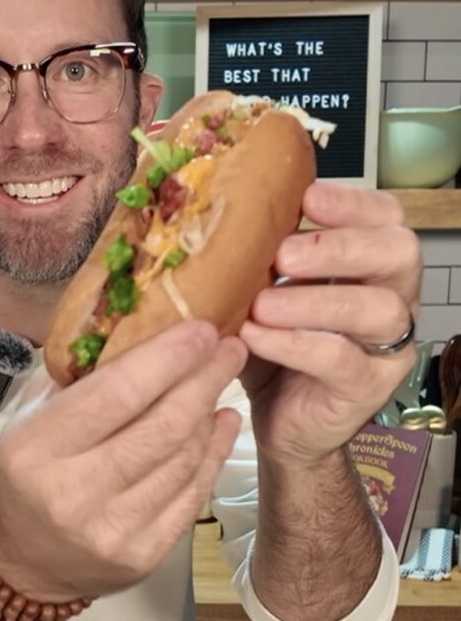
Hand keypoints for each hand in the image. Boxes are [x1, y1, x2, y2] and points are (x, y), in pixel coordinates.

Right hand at [0, 321, 246, 601]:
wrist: (24, 560)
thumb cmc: (32, 470)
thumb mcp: (34, 416)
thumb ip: (81, 377)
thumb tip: (145, 328)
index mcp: (36, 448)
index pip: (116, 394)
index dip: (167, 358)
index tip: (201, 329)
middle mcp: (73, 493)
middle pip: (163, 426)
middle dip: (204, 378)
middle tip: (229, 346)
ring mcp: (112, 531)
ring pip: (184, 458)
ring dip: (210, 410)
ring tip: (219, 378)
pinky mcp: (144, 555)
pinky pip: (193, 494)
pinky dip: (214, 451)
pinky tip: (222, 422)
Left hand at [238, 183, 420, 465]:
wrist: (279, 420)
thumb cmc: (275, 344)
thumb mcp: (265, 291)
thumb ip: (263, 256)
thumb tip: (223, 213)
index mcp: (371, 263)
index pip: (386, 217)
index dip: (353, 202)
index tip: (308, 199)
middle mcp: (393, 298)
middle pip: (397, 253)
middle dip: (340, 246)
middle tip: (284, 255)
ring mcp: (388, 346)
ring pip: (378, 309)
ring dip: (315, 300)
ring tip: (262, 304)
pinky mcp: (368, 388)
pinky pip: (341, 359)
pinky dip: (295, 344)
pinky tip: (256, 336)